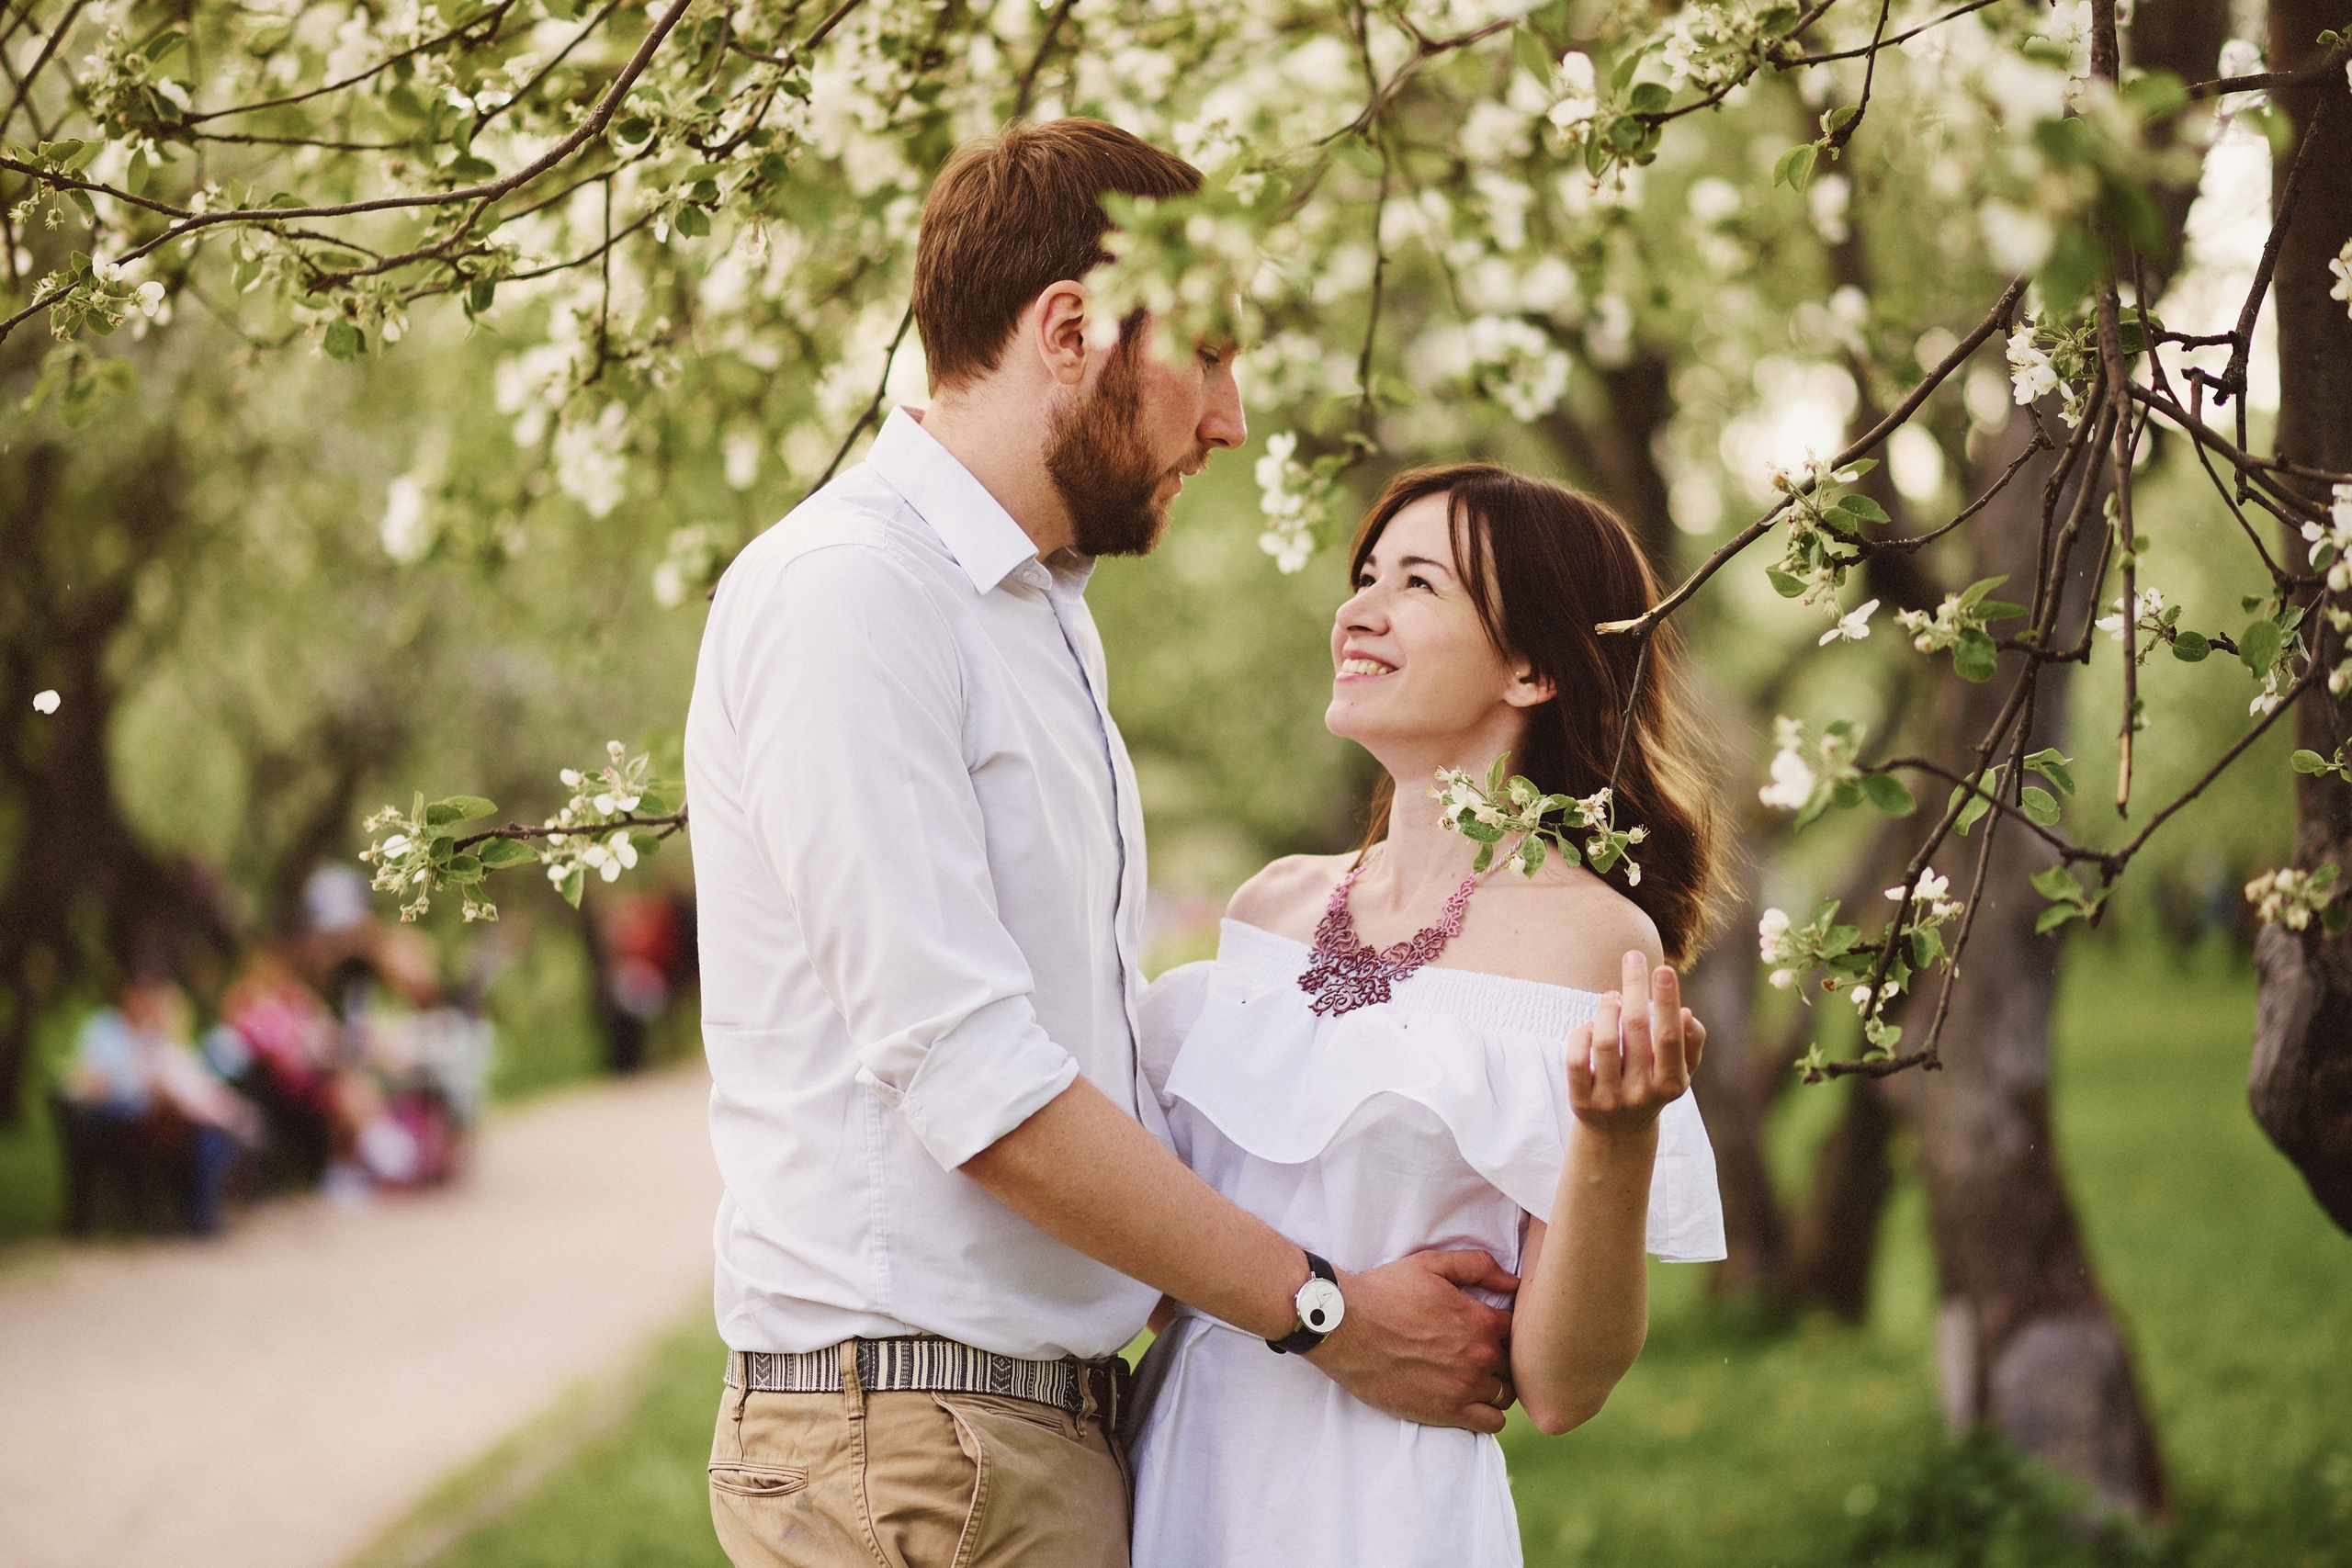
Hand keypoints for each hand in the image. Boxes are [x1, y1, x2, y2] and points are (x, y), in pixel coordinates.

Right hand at [1306, 1249, 1518, 1432]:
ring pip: (1507, 1394)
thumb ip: (1478, 1267)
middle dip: (1503, 1357)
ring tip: (1474, 1376)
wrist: (1345, 1328)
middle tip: (1480, 1352)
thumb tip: (1513, 1282)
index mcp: (1481, 1320)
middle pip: (1515, 1364)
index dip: (1507, 1328)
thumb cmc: (1384, 1292)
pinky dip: (1487, 1413)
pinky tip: (1469, 1399)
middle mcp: (1480, 1356)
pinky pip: (1492, 1423)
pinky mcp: (1447, 1412)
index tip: (1491, 1328)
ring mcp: (1465, 1387)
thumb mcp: (1431, 1264)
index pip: (1520, 1330)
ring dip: (1496, 1385)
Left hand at [1568, 951, 1703, 1133]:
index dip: (1666, 1001)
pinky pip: (1577, 1059)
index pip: (1669, 1035)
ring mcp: (1610, 1099)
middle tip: (1633, 957)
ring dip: (1607, 1008)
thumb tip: (1687, 1014)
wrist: (1619, 1133)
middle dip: (1634, 987)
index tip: (1663, 968)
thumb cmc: (1654, 1086)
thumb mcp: (1679, 1071)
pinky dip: (1582, 1034)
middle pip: (1636, 1029)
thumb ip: (1691, 1043)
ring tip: (1611, 996)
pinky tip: (1591, 1026)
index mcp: (1672, 1083)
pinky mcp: (1581, 1102)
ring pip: (1604, 1040)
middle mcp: (1642, 1093)